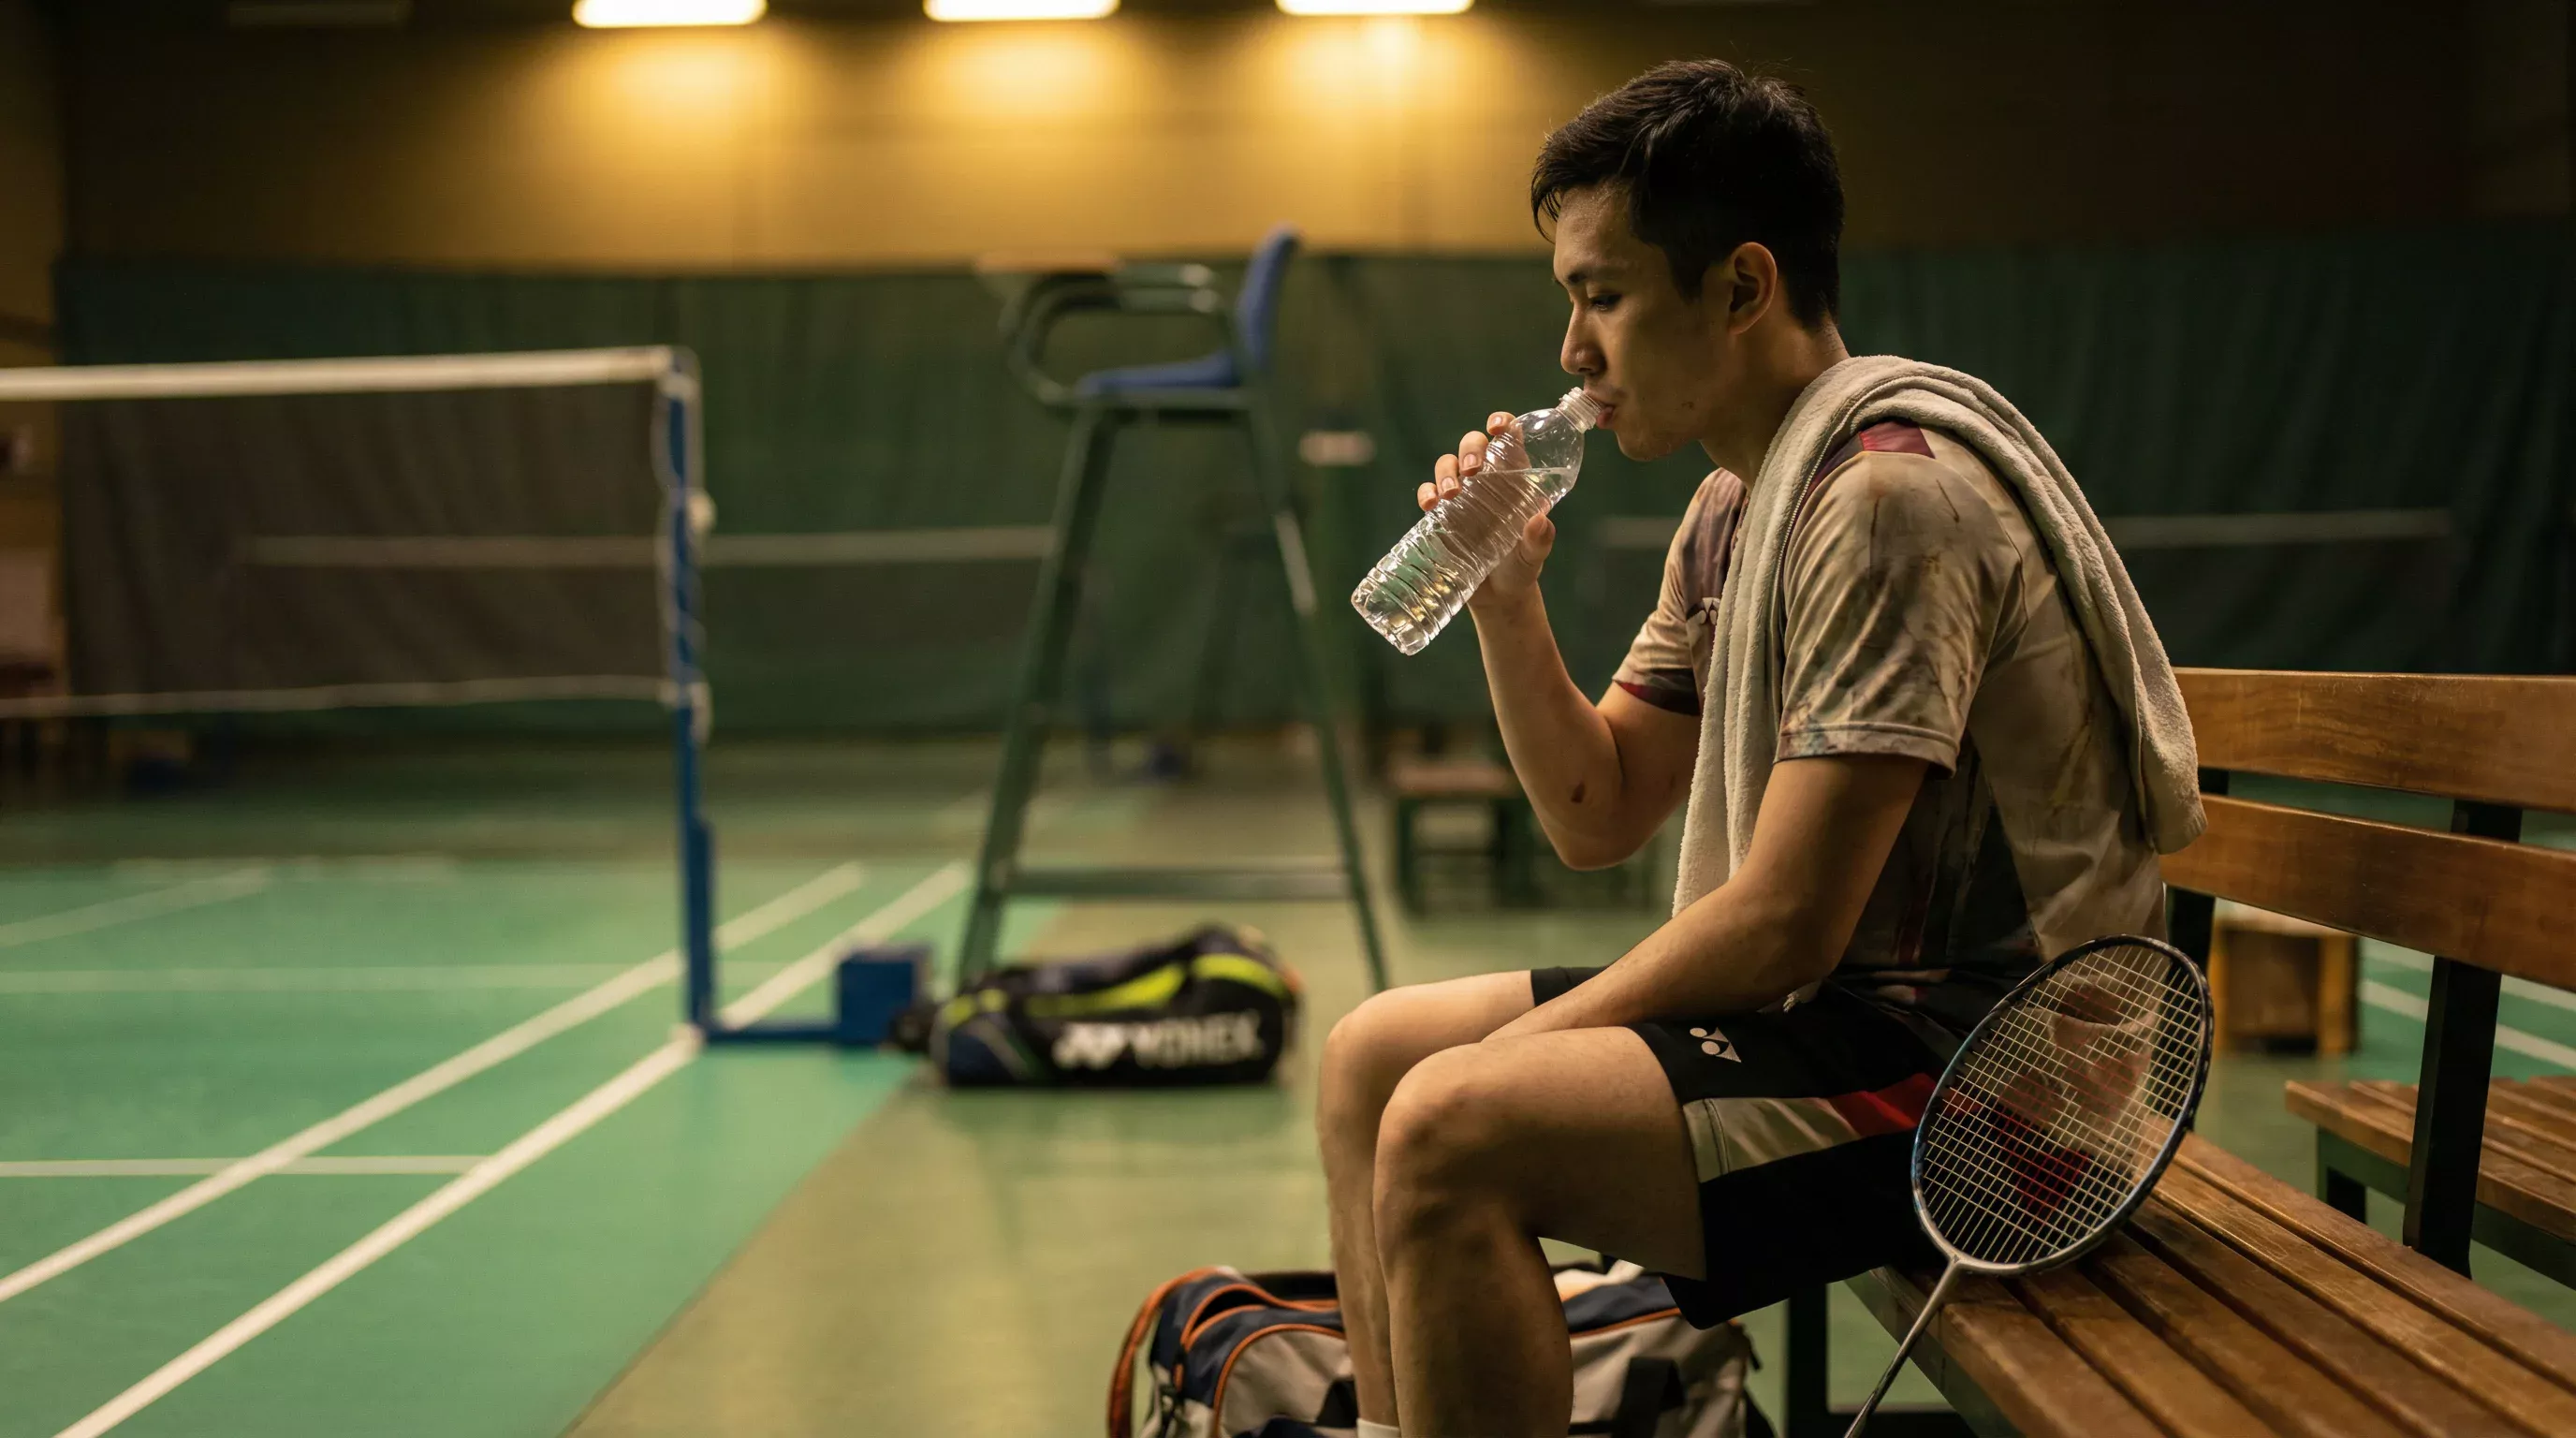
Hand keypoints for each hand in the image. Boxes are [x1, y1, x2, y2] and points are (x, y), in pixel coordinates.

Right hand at [1416, 412, 1554, 614]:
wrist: (1498, 596)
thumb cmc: (1521, 568)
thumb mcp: (1534, 556)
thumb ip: (1539, 541)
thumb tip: (1539, 521)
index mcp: (1515, 479)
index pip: (1508, 438)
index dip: (1501, 423)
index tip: (1496, 427)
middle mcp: (1487, 481)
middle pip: (1473, 444)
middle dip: (1470, 448)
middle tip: (1473, 470)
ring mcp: (1462, 496)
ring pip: (1448, 464)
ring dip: (1446, 472)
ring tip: (1450, 494)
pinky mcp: (1442, 515)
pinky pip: (1428, 493)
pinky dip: (1426, 493)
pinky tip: (1430, 505)